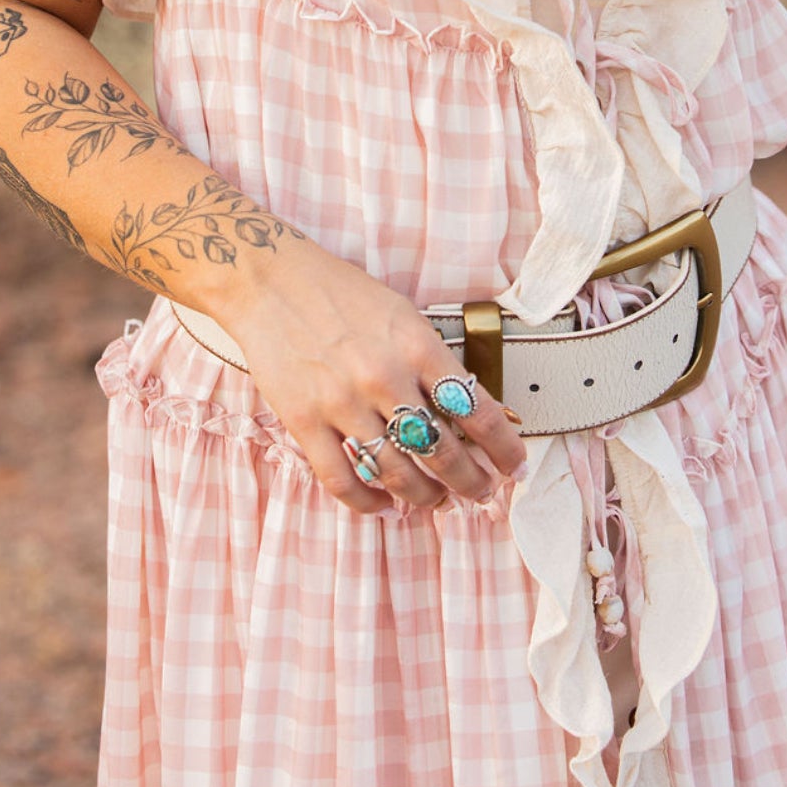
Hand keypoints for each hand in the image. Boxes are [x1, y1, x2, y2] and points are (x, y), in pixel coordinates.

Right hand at [222, 237, 527, 515]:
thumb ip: (432, 361)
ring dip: (425, 497)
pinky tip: (384, 505)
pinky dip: (369, 502)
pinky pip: (343, 480)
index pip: (478, 410)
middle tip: (480, 492)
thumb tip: (467, 410)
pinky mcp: (304, 422)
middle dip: (470, 482)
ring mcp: (342, 403)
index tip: (514, 466)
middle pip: (443, 451)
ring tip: (436, 500)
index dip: (504, 448)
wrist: (271, 281)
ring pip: (398, 473)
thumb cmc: (341, 294)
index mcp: (417, 345)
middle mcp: (384, 376)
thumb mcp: (403, 316)